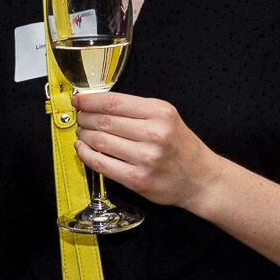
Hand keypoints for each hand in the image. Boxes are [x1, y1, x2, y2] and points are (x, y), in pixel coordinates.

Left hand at [72, 91, 225, 211]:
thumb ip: (137, 110)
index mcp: (160, 113)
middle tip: (79, 117)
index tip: (78, 100)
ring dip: (84, 135)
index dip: (90, 100)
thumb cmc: (180, 146)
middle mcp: (154, 133)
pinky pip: (101, 164)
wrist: (201, 178)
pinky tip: (82, 149)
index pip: (114, 102)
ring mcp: (145, 158)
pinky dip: (86, 155)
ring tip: (82, 132)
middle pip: (104, 121)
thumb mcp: (167, 117)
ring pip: (100, 141)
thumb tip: (98, 104)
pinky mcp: (137, 179)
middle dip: (85, 117)